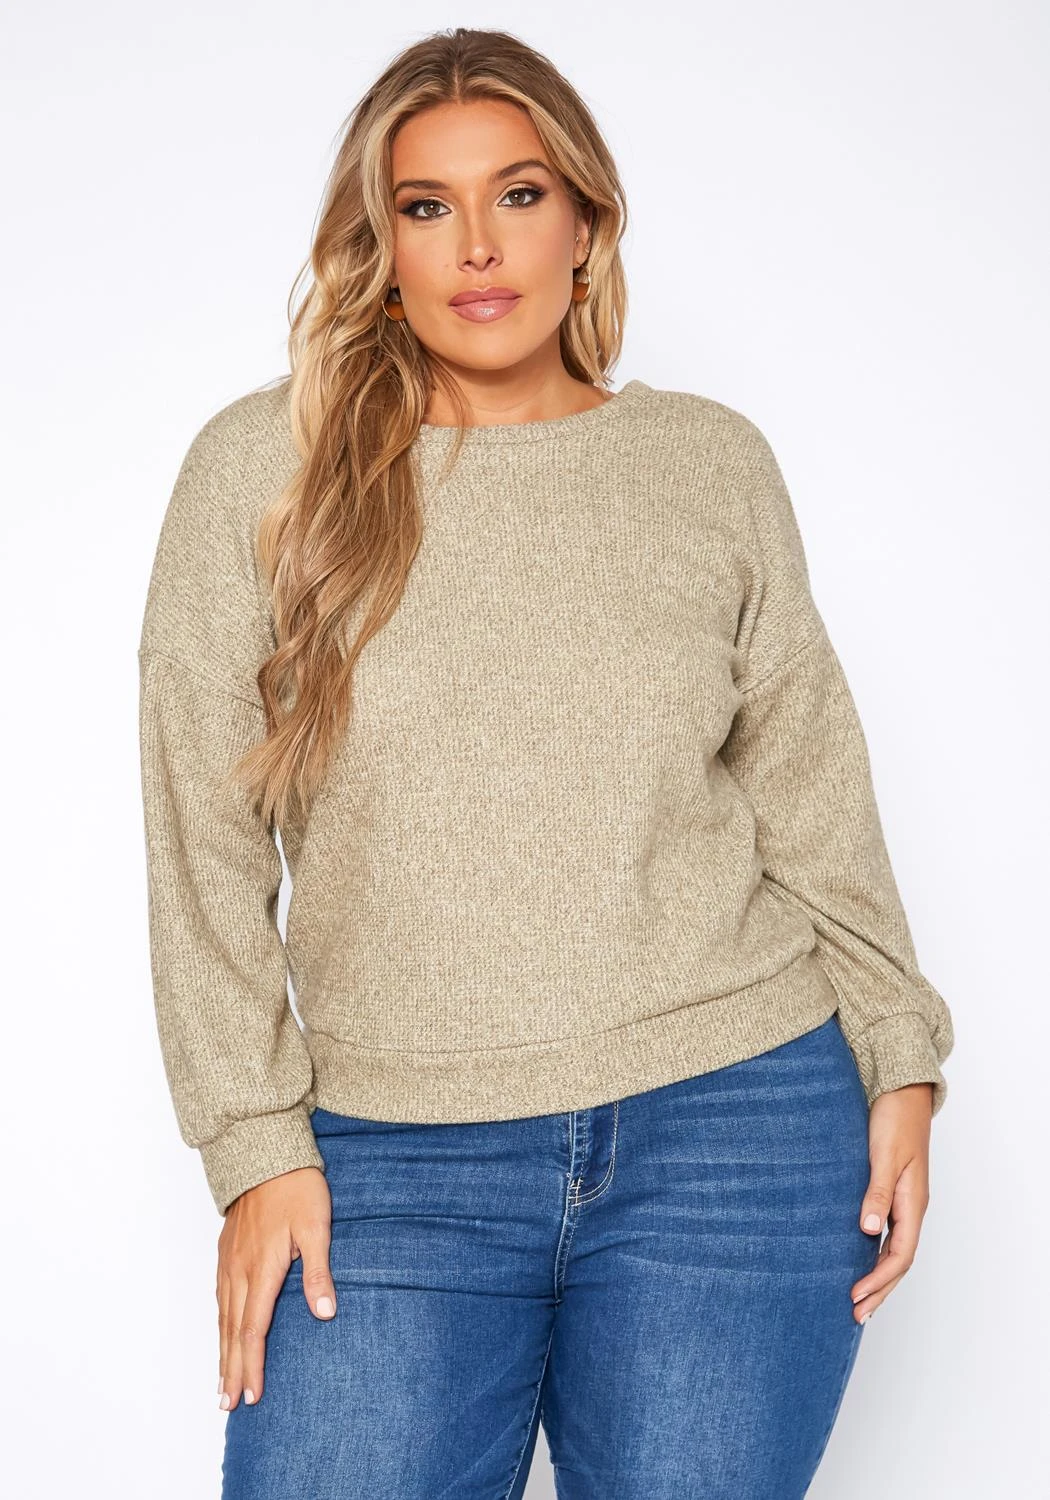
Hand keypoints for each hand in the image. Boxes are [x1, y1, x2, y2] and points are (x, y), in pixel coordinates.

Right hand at [217, 1166, 336, 1410]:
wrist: (266, 1154)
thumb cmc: (296, 1189)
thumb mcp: (317, 1228)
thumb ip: (318, 1273)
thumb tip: (325, 1314)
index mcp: (261, 1270)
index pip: (253, 1330)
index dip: (253, 1365)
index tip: (253, 1395)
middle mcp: (239, 1271)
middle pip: (232, 1332)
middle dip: (231, 1370)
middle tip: (228, 1406)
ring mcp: (229, 1261)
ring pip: (222, 1317)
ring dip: (221, 1352)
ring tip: (221, 1383)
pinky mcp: (226, 1251)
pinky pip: (219, 1298)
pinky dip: (219, 1325)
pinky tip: (221, 1334)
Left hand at [849, 1082, 933, 1324]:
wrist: (902, 1093)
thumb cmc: (894, 1120)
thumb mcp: (884, 1156)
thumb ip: (876, 1192)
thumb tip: (868, 1230)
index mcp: (913, 1202)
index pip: (899, 1255)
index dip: (878, 1280)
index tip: (855, 1297)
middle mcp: (910, 1207)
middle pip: (898, 1261)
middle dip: (880, 1290)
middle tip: (856, 1316)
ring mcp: (903, 1200)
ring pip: (893, 1250)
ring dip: (877, 1276)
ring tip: (858, 1300)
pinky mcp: (892, 1191)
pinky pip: (887, 1233)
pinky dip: (875, 1253)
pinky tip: (859, 1260)